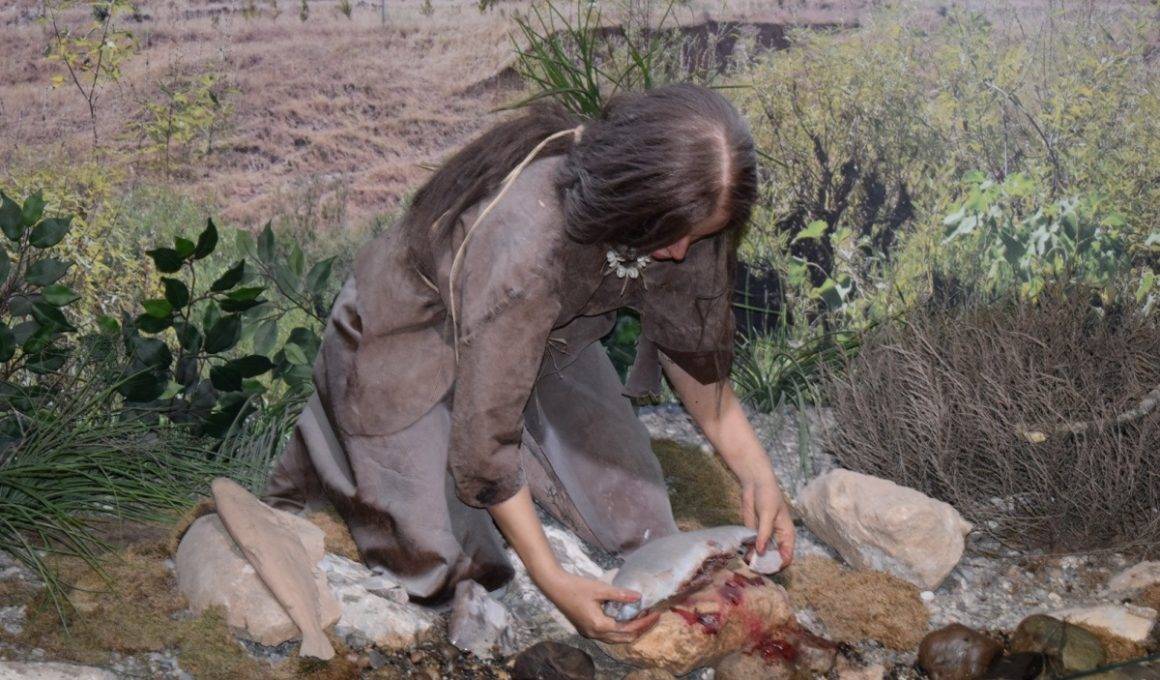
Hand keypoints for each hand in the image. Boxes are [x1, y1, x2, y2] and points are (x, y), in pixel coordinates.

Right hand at [535, 568, 659, 643]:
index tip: (656, 614)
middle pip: (624, 638)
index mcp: (599, 625)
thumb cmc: (576, 586)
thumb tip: (639, 596)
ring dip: (631, 630)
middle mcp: (595, 634)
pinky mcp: (587, 629)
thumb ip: (620, 594)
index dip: (644, 622)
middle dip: (641, 629)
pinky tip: (626, 618)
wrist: (554, 587)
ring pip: (616, 638)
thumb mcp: (600, 588)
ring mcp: (590, 633)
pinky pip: (608, 635)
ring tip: (643, 617)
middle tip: (653, 617)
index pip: (628, 628)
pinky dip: (620, 629)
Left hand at [734, 451, 795, 566]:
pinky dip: (748, 551)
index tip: (768, 567)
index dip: (779, 563)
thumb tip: (761, 552)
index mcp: (787, 534)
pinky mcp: (753, 533)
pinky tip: (742, 554)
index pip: (787, 555)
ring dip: (755, 559)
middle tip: (755, 567)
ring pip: (762, 554)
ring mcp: (764, 536)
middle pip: (774, 557)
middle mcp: (777, 538)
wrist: (754, 483)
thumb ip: (764, 533)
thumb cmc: (768, 496)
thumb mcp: (768, 514)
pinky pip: (751, 545)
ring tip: (746, 562)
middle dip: (765, 563)